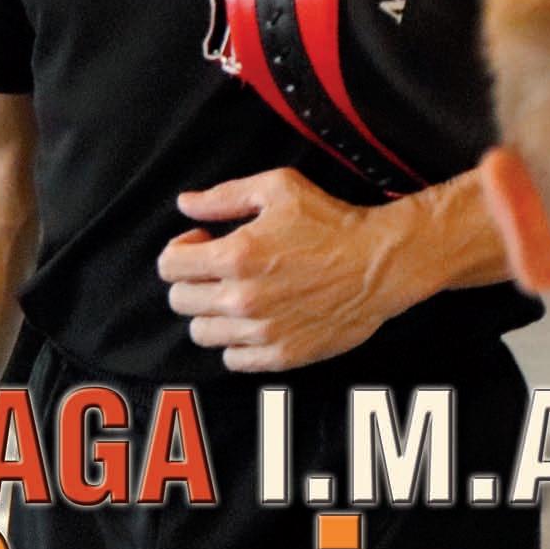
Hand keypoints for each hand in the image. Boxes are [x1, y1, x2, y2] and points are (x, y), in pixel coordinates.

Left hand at [158, 168, 428, 371]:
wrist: (380, 263)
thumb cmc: (332, 221)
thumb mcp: (279, 188)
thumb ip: (223, 197)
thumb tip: (185, 204)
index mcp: (236, 255)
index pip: (169, 267)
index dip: (181, 250)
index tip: (203, 242)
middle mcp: (242, 299)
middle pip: (179, 301)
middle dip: (192, 280)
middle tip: (219, 268)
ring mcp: (261, 332)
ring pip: (201, 333)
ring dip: (211, 313)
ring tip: (237, 295)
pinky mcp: (281, 355)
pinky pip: (232, 359)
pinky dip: (235, 342)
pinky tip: (255, 320)